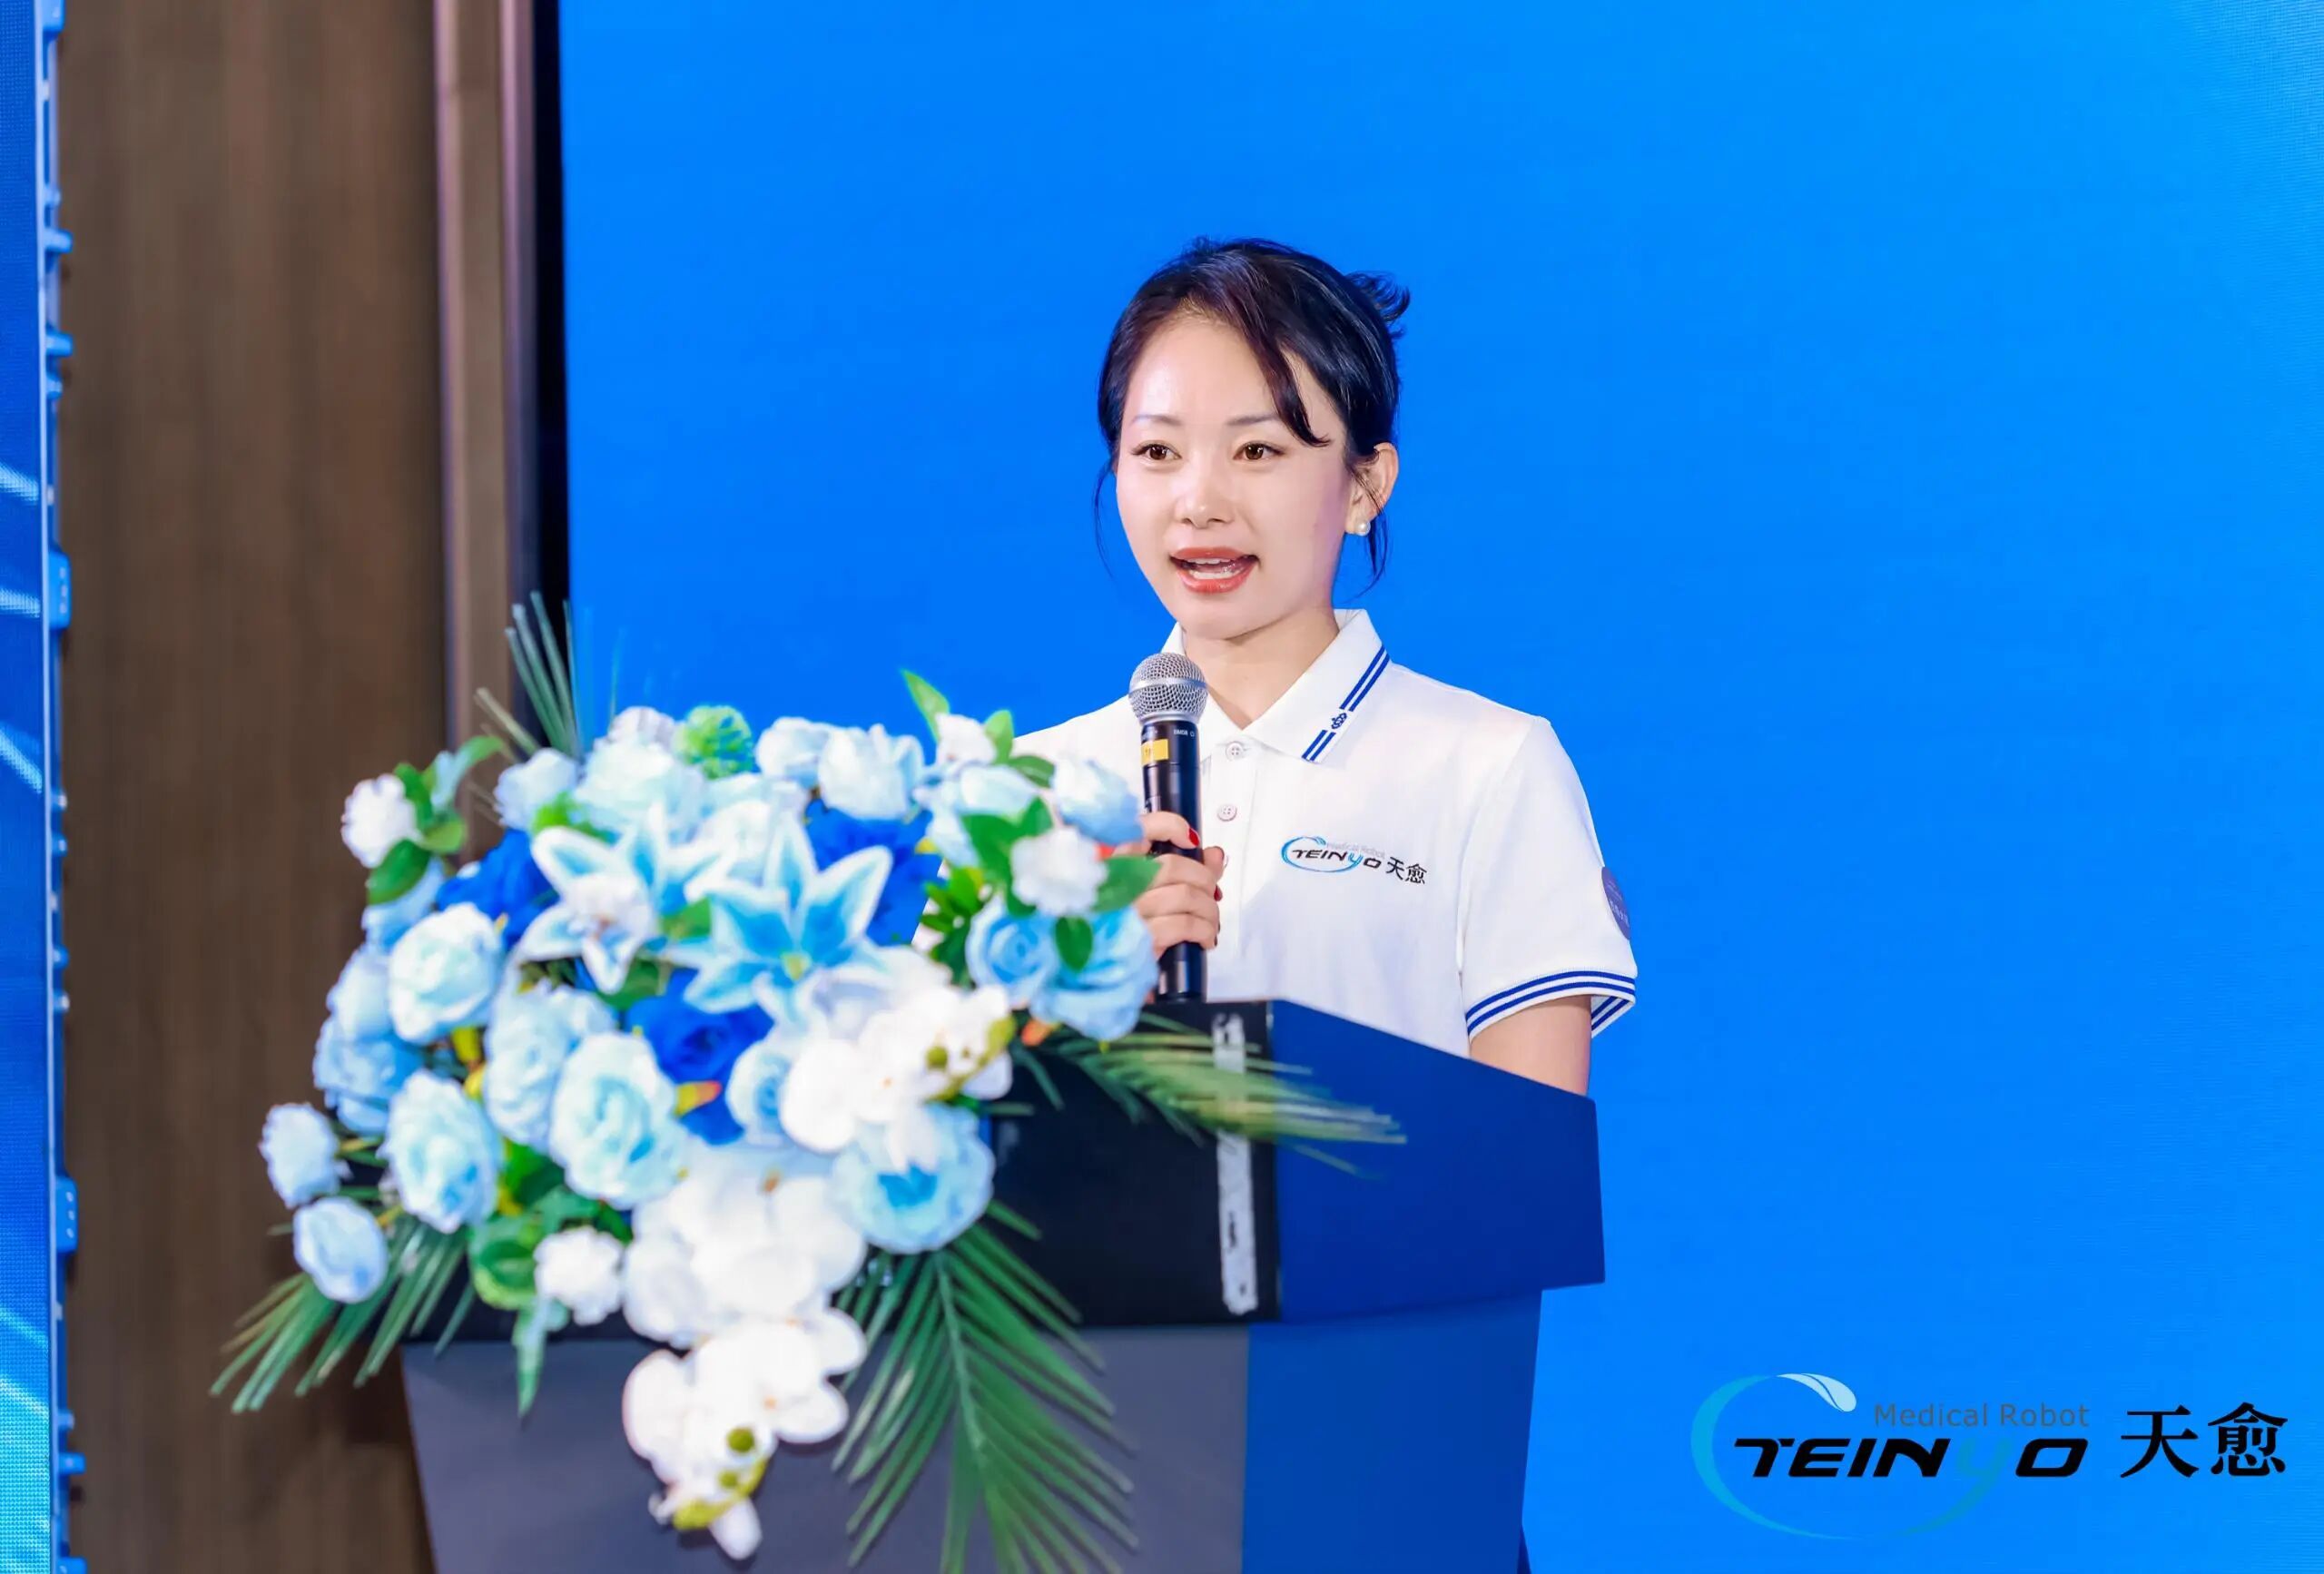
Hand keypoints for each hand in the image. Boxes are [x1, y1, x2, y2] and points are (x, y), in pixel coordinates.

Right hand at [1114, 810, 1225, 957]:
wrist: (1099, 980)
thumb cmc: (1124, 934)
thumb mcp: (1145, 899)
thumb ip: (1182, 869)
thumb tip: (1214, 855)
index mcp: (1108, 867)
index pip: (1136, 829)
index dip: (1169, 826)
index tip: (1191, 840)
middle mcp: (1113, 885)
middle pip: (1173, 866)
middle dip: (1203, 879)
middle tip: (1210, 894)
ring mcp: (1126, 912)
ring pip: (1185, 896)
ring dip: (1208, 909)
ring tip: (1210, 922)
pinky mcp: (1140, 939)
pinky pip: (1185, 924)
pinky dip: (1204, 930)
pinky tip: (1204, 939)